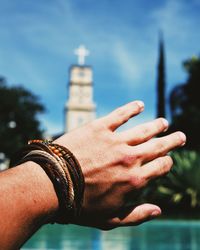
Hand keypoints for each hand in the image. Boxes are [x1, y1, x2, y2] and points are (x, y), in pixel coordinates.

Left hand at [55, 101, 185, 229]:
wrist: (52, 185)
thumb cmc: (80, 205)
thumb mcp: (110, 219)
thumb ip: (137, 215)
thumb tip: (158, 210)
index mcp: (135, 180)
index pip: (161, 167)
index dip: (167, 162)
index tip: (167, 160)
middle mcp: (130, 159)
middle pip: (159, 146)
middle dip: (172, 141)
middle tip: (180, 136)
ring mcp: (115, 142)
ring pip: (145, 130)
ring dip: (157, 125)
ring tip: (164, 122)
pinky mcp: (99, 128)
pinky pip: (120, 115)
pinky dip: (132, 108)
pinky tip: (139, 105)